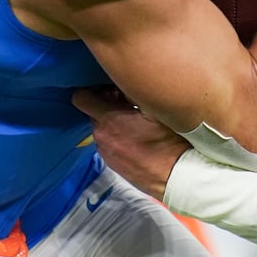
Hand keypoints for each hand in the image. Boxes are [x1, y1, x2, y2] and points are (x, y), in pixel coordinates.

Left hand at [72, 88, 190, 201]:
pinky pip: (109, 143)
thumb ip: (134, 92)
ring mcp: (106, 152)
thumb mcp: (155, 108)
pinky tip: (138, 138)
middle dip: (108, 104)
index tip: (111, 88)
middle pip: (93, 112)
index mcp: (108, 120)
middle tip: (130, 103)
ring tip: (137, 122)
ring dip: (114, 122)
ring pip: (102, 128)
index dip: (93, 89)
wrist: (176, 176)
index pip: (81, 98)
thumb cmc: (169, 142)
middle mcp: (101, 137)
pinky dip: (118, 137)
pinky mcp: (113, 164)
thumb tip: (126, 80)